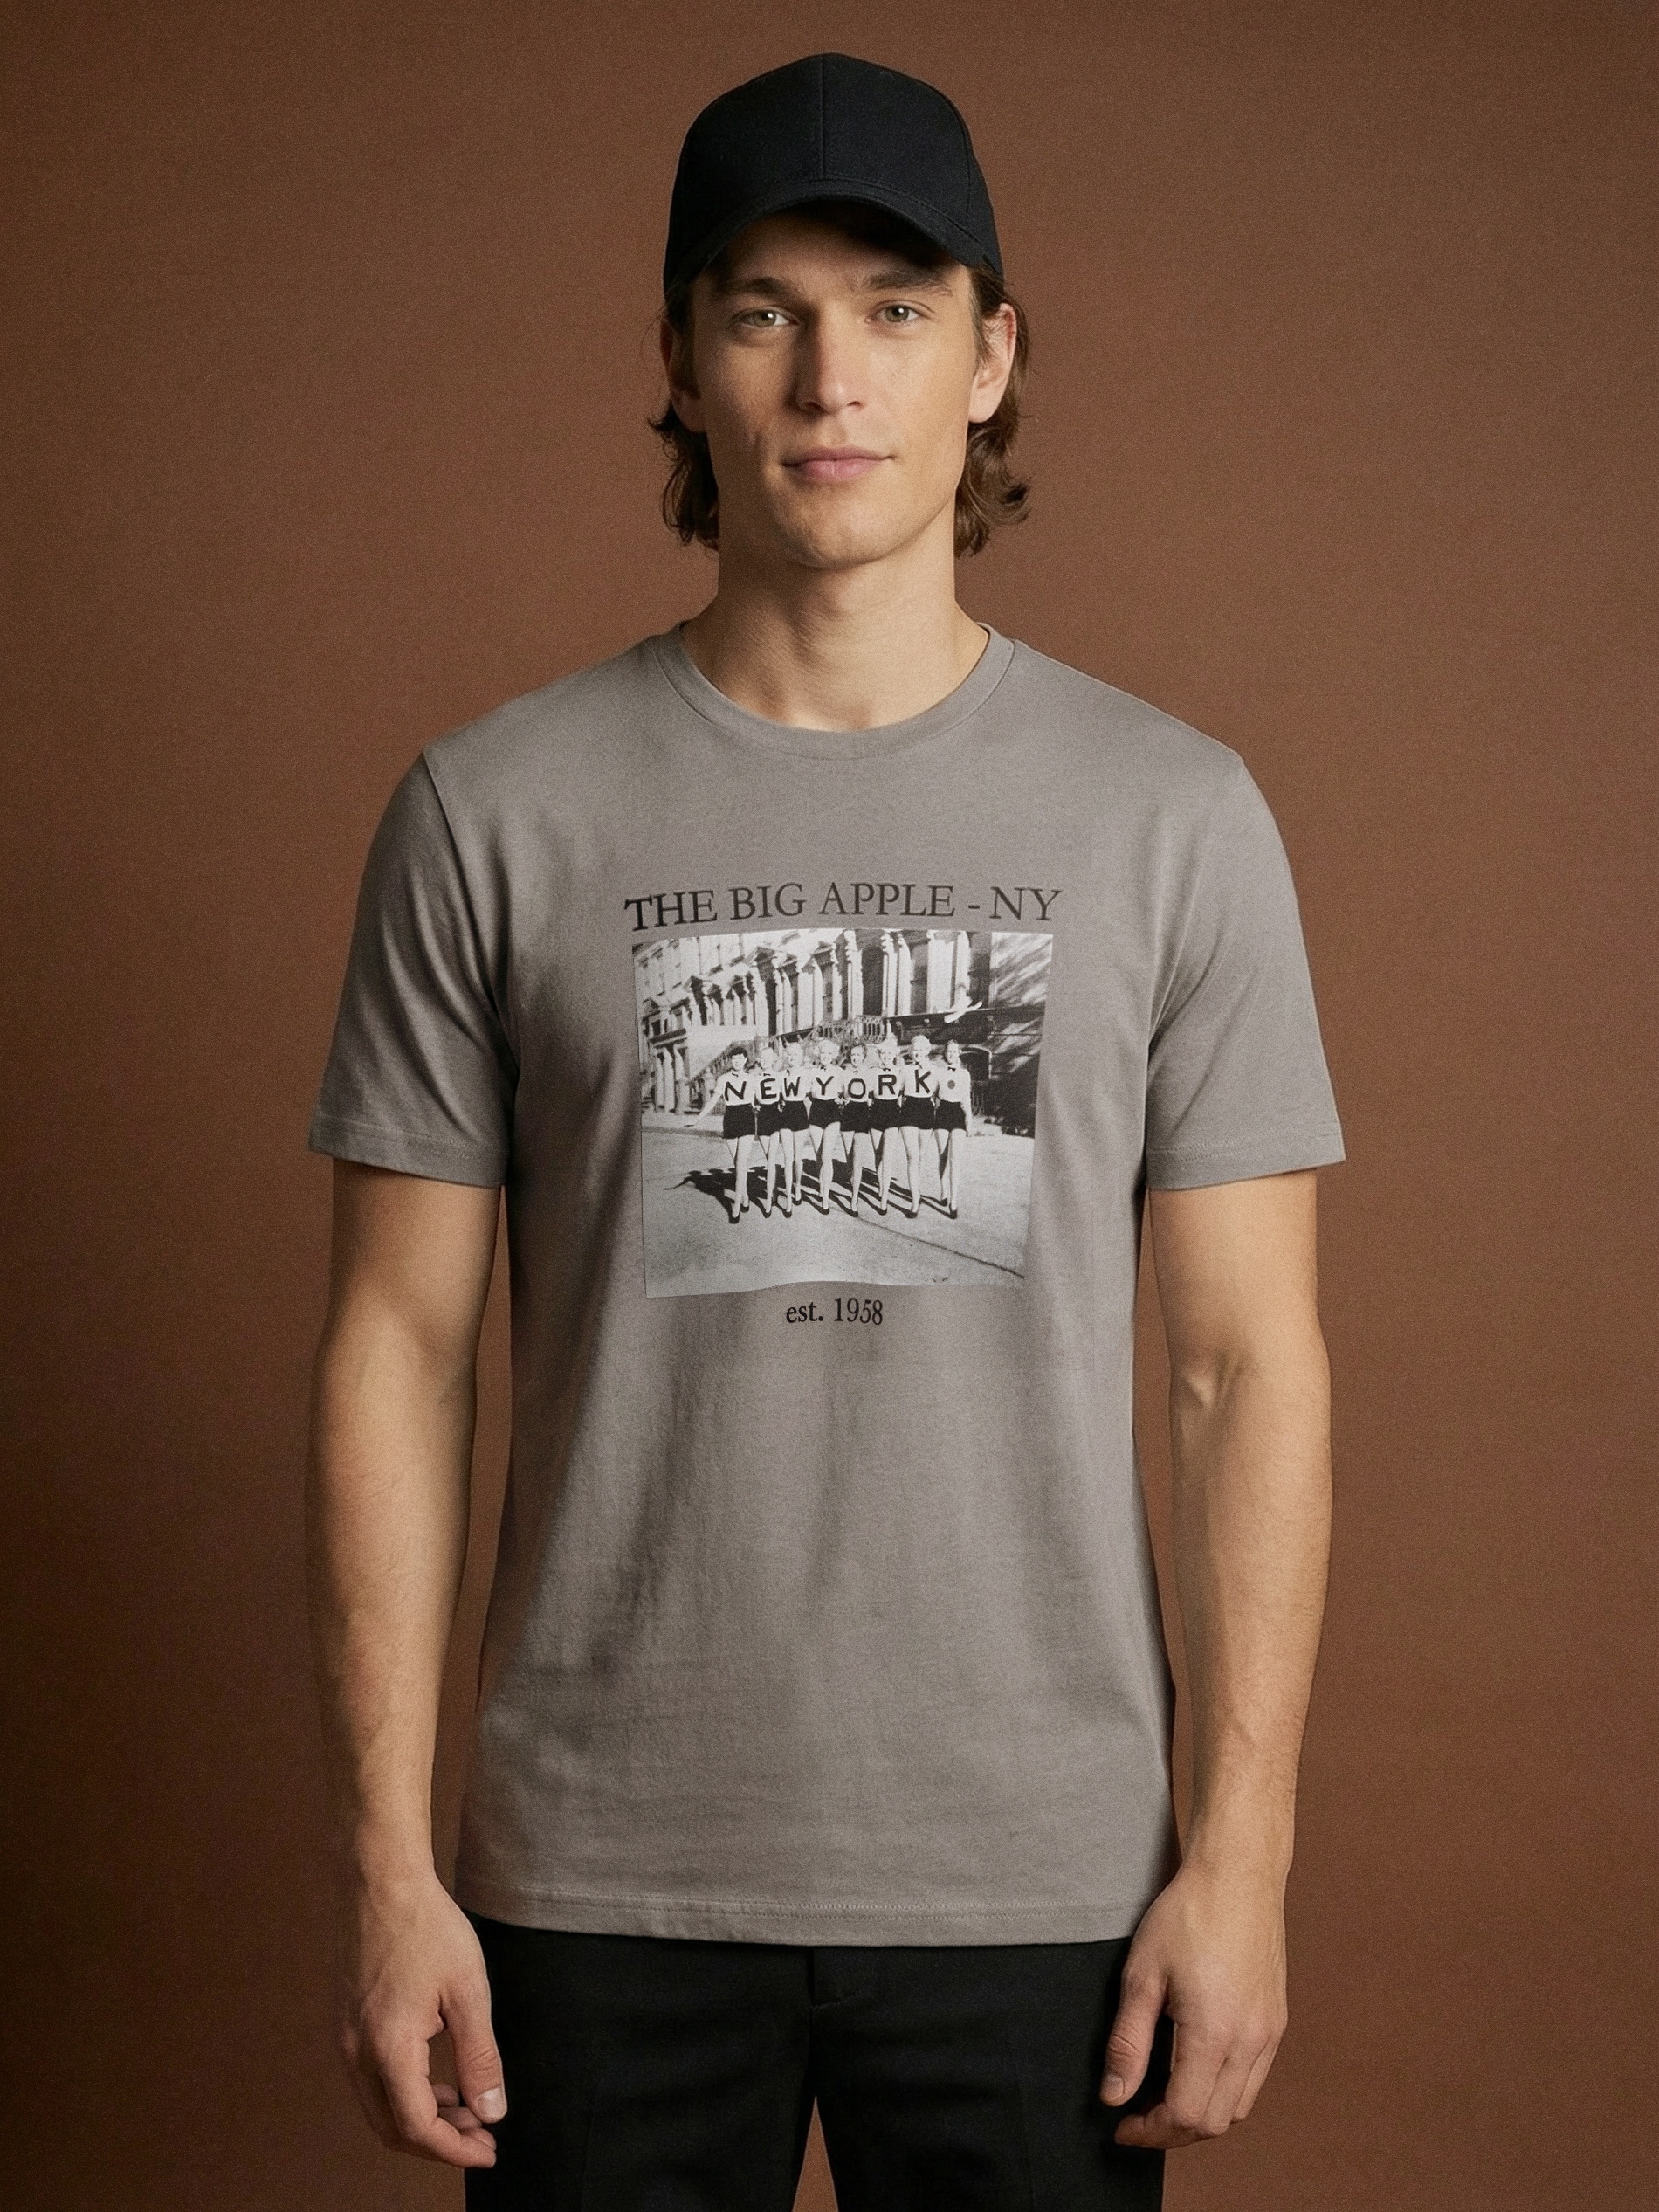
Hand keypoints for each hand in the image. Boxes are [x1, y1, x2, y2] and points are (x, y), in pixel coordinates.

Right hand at [336, 1871, 506, 2167]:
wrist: (380, 1880)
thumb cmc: (427, 1927)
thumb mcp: (468, 1991)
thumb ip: (479, 2057)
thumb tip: (491, 2112)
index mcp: (388, 2048)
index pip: (418, 2127)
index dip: (455, 2150)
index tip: (488, 2151)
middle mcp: (357, 2051)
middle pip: (392, 2128)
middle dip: (438, 2141)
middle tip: (480, 2134)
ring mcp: (345, 2037)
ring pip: (378, 2107)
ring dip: (420, 2117)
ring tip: (464, 2106)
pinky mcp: (344, 2022)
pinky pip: (369, 2080)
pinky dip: (402, 2092)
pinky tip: (435, 2076)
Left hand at [1100, 1859, 1287, 2148]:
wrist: (1238, 1875)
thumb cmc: (1186, 1914)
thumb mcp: (1142, 1974)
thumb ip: (1127, 2042)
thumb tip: (1114, 2096)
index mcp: (1214, 2032)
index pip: (1185, 2114)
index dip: (1150, 2130)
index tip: (1122, 2122)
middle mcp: (1250, 2041)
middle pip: (1214, 2122)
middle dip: (1172, 2131)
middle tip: (1137, 2114)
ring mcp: (1269, 2034)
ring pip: (1238, 2108)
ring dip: (1200, 2115)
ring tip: (1163, 2097)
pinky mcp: (1276, 2022)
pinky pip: (1254, 2081)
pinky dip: (1225, 2093)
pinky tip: (1195, 2071)